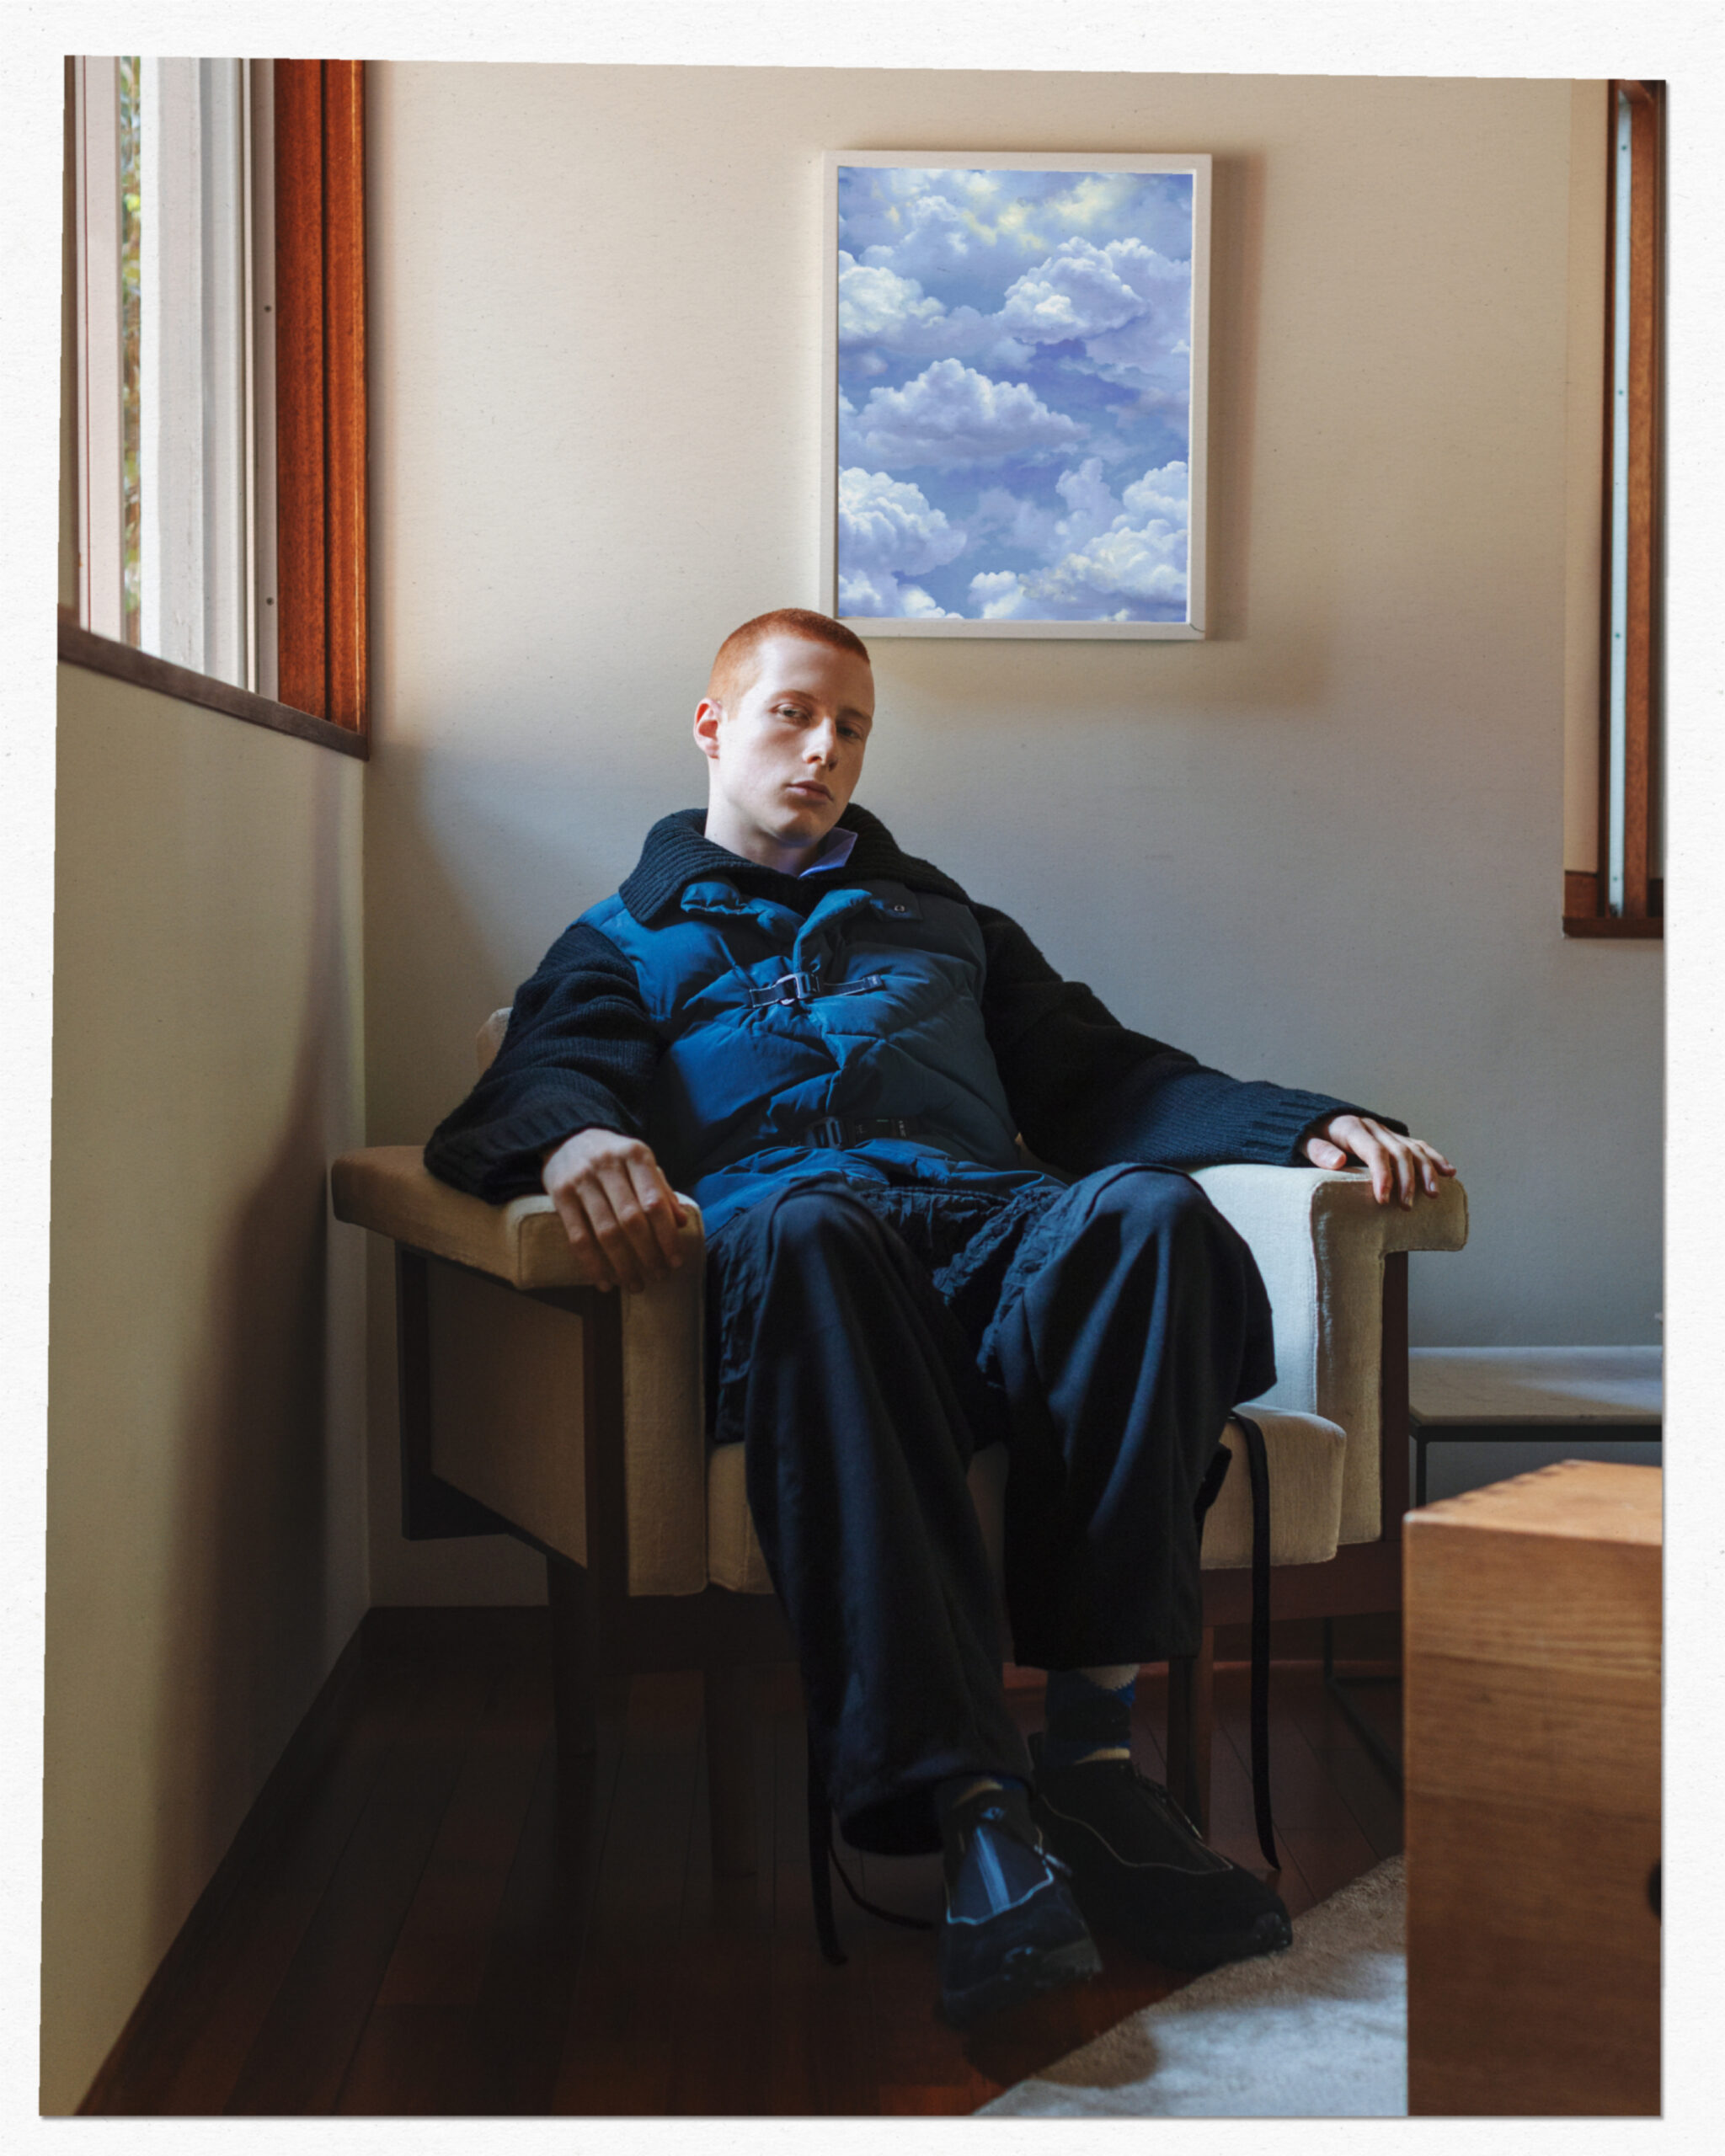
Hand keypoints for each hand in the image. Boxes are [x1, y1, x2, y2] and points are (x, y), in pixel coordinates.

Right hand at [541, 1128, 687, 1291]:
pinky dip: (592, 1264)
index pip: (655, 1202)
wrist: (568, 1137)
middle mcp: (608, 1164)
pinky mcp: (559, 1194)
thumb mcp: (641, 1163)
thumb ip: (661, 1190)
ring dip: (623, 1265)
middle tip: (659, 1277)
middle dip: (648, 1254)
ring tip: (635, 1284)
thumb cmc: (614, 1158)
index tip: (676, 1261)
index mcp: (635, 1154)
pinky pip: (577, 1237)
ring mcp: (581, 1179)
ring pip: (606, 1232)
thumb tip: (682, 1223)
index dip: (667, 1236)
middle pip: (632, 1220)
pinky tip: (605, 1281)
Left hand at [1302, 1113, 1454, 1208]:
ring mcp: (1385, 1131)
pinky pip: (1418, 1145)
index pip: (1374, 1151)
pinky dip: (1435, 1158)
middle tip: (1405, 1207)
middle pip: (1398, 1151)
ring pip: (1413, 1148)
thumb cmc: (1307, 1135)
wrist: (1314, 1119)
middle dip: (1406, 1180)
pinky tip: (1449, 1172)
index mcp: (1351, 1128)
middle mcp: (1373, 1127)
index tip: (1383, 1200)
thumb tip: (1338, 1161)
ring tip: (1433, 1195)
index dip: (1382, 1175)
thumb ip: (1317, 1151)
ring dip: (1426, 1171)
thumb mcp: (1302, 1141)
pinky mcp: (1393, 1137)